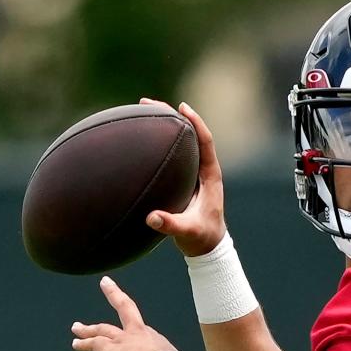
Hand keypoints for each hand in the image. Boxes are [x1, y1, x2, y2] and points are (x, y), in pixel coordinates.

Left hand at [72, 276, 179, 350]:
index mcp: (155, 341)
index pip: (140, 335)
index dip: (133, 340)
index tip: (130, 343)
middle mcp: (140, 334)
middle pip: (125, 308)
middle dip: (114, 295)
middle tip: (105, 284)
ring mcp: (125, 339)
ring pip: (103, 329)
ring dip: (88, 329)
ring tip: (76, 327)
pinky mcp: (111, 349)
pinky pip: (93, 343)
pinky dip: (83, 343)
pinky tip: (75, 343)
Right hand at [139, 98, 225, 256]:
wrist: (207, 247)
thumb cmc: (202, 238)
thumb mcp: (187, 231)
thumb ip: (171, 225)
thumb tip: (151, 217)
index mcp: (210, 175)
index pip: (205, 141)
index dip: (195, 122)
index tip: (181, 107)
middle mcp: (203, 170)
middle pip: (190, 134)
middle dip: (171, 116)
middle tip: (148, 103)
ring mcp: (194, 174)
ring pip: (181, 143)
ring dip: (163, 126)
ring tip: (141, 112)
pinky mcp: (184, 180)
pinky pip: (172, 155)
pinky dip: (158, 144)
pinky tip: (139, 140)